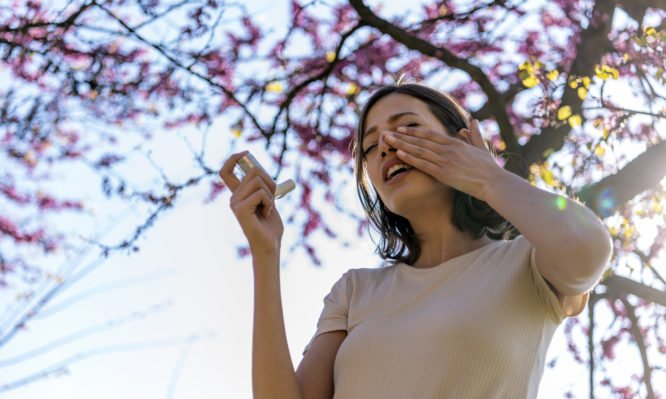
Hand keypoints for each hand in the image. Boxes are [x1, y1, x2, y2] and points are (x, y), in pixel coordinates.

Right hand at [219, 151, 283, 256]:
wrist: (270, 245)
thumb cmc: (270, 226)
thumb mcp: (268, 200)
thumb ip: (263, 186)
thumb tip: (259, 170)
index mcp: (238, 194)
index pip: (226, 171)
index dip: (233, 158)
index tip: (246, 153)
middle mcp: (233, 197)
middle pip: (253, 171)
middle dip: (270, 182)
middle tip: (272, 199)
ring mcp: (235, 203)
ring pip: (258, 181)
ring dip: (270, 194)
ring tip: (267, 209)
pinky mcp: (240, 209)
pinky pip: (260, 194)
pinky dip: (269, 203)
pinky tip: (266, 215)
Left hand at [382, 119, 503, 199]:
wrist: (493, 182)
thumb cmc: (488, 168)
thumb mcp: (481, 147)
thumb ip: (474, 134)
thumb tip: (472, 122)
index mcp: (456, 143)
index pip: (430, 134)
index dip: (414, 131)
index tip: (401, 128)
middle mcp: (448, 149)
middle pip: (420, 140)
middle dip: (402, 136)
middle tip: (386, 132)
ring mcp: (445, 161)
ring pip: (419, 150)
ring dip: (402, 145)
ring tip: (388, 140)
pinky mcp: (443, 173)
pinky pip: (423, 164)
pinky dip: (410, 158)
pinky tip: (399, 154)